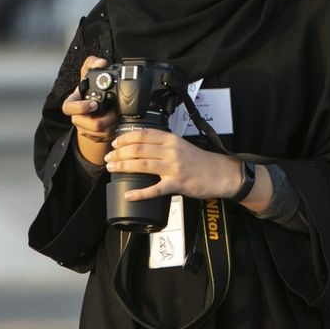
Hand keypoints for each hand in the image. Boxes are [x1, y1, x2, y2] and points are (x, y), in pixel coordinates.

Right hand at [63, 56, 117, 164]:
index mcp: (73, 102)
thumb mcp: (90, 75)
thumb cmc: (91, 91)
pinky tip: (116, 123)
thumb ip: (92, 64)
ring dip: (110, 125)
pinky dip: (112, 131)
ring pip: (98, 132)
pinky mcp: (92, 137)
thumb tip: (100, 62)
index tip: (94, 104)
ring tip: (117, 116)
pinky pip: (103, 138)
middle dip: (104, 119)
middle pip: (87, 125)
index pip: (68, 108)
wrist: (95, 109)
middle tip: (114, 112)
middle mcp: (76, 117)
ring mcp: (83, 128)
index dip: (80, 108)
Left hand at [105, 128, 241, 200]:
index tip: (115, 143)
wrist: (220, 173)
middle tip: (109, 158)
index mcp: (171, 139)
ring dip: (124, 167)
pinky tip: (129, 194)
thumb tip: (141, 146)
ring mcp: (174, 167)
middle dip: (120, 153)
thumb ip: (163, 144)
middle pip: (139, 149)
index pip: (143, 134)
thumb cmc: (200, 161)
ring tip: (112, 169)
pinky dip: (140, 193)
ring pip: (143, 165)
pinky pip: (155, 189)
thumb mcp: (181, 146)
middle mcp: (171, 151)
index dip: (125, 138)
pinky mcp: (177, 183)